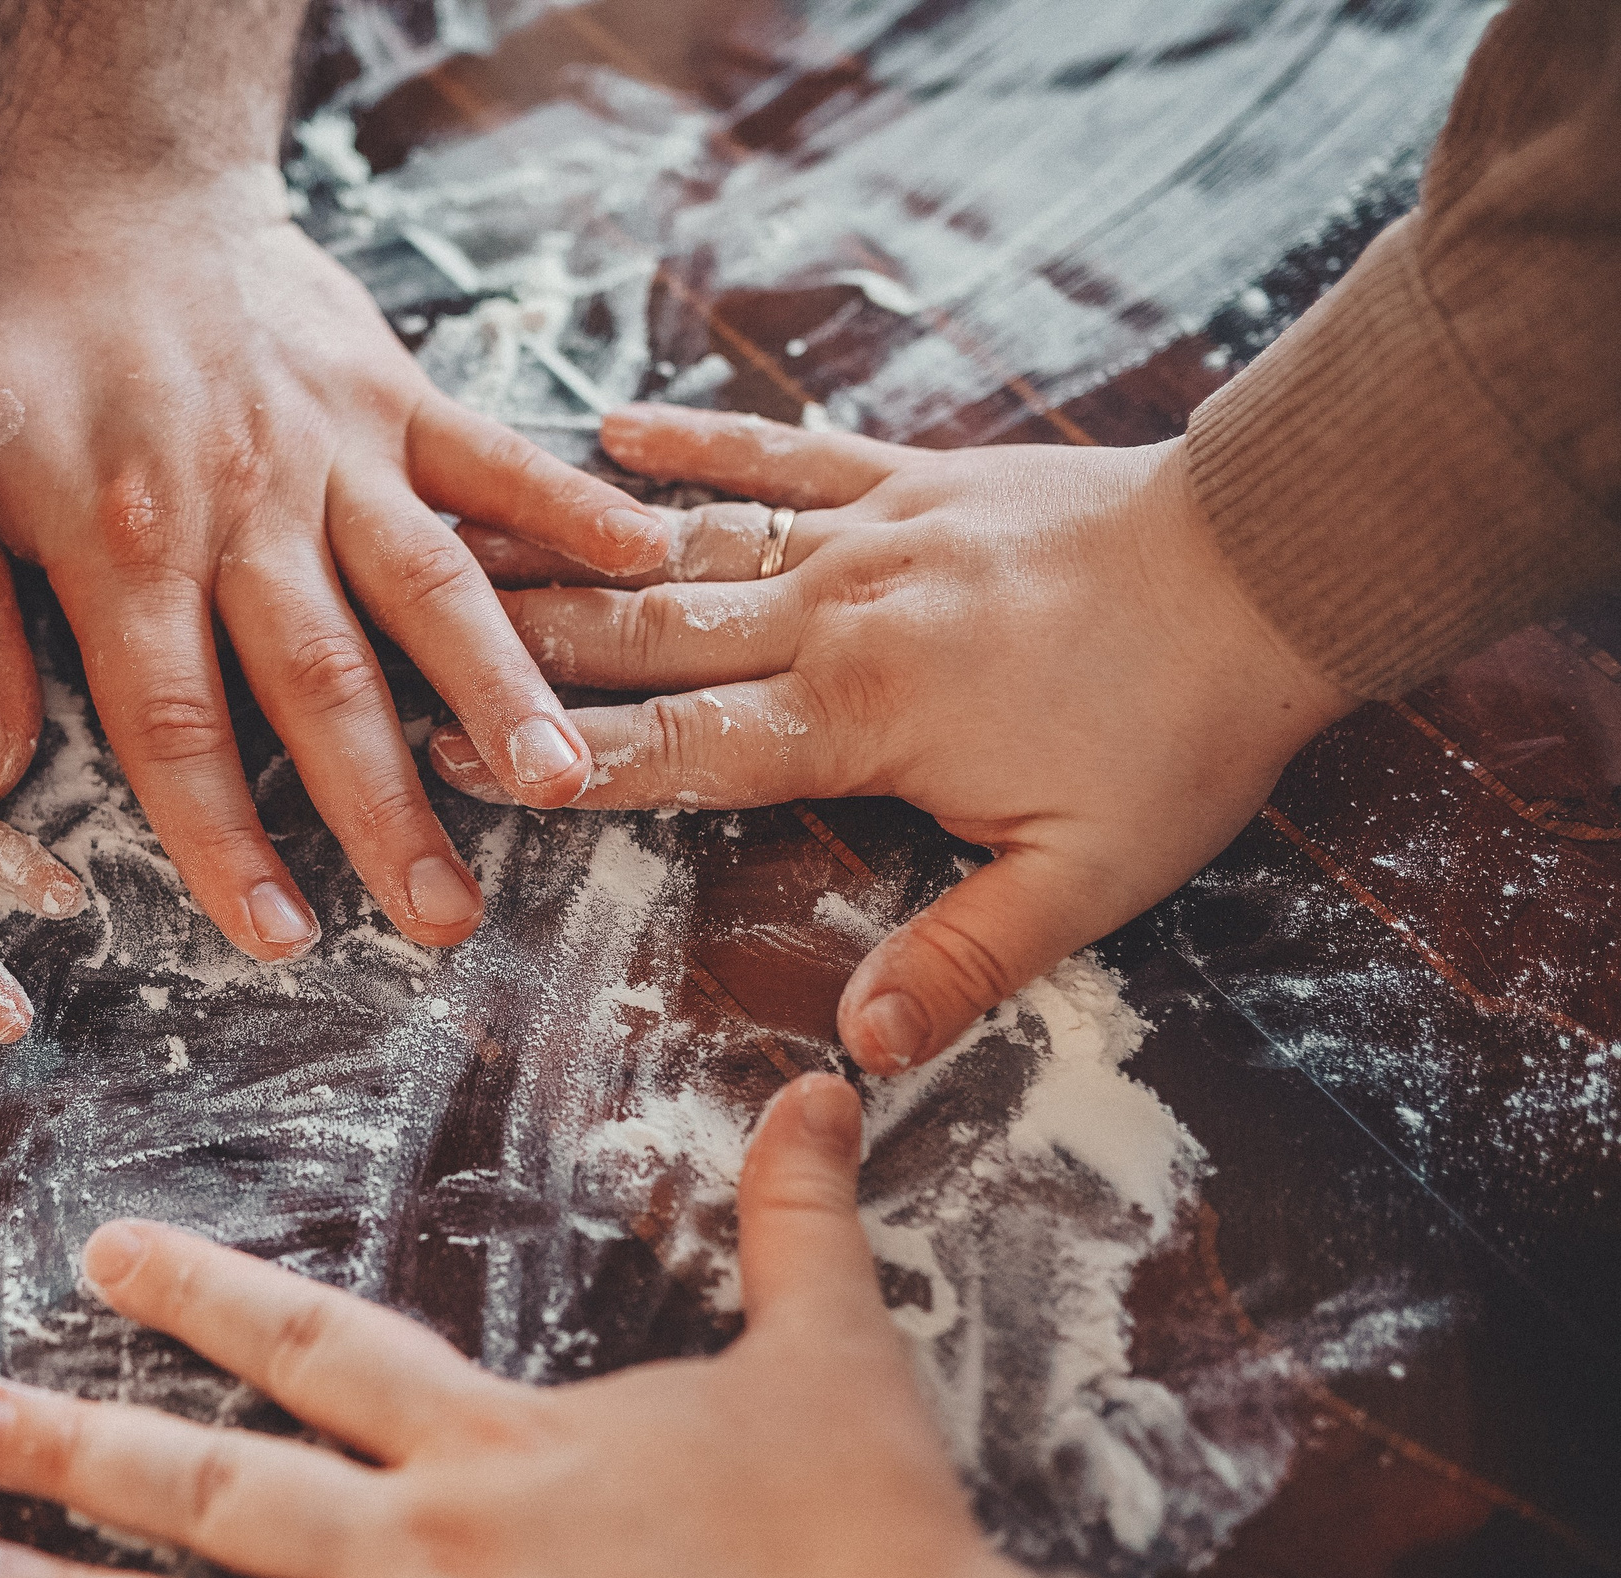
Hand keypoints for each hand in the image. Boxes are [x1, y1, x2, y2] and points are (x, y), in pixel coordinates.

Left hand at [0, 186, 671, 961]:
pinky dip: (571, 507)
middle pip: (321, 681)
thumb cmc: (21, 350)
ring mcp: (334, 450)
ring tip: (559, 778)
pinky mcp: (397, 395)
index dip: (224, 836)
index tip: (277, 936)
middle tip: (442, 918)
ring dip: (499, 684)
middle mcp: (243, 509)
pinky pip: (494, 458)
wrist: (110, 188)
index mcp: (124, 546)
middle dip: (385, 808)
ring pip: (428, 584)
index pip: (176, 721)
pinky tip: (648, 564)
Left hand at [0, 1074, 1033, 1577]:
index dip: (199, 1293)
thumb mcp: (833, 1362)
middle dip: (73, 1448)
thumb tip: (820, 1087)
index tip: (103, 1254)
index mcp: (499, 1452)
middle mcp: (430, 1563)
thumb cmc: (867, 1547)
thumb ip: (797, 1222)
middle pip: (212, 1493)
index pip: (313, 1346)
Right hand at [431, 404, 1358, 1073]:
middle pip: (639, 631)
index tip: (454, 758)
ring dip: (561, 545)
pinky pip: (779, 453)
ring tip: (453, 542)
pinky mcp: (907, 476)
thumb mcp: (1091, 877)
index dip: (557, 758)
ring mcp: (864, 531)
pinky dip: (694, 442)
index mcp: (856, 714)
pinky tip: (613, 428)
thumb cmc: (1184, 729)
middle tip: (401, 646)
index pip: (670, 743)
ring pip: (681, 543)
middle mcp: (832, 611)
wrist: (1275, 561)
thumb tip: (859, 1049)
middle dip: (514, 648)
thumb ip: (965, 960)